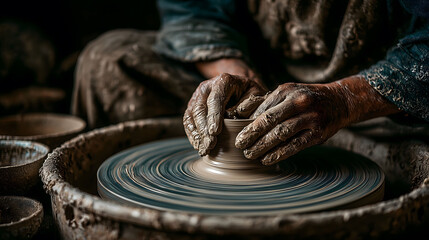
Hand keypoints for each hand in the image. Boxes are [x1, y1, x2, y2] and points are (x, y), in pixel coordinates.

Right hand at [184, 73, 266, 155]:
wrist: (240, 87)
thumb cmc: (250, 94)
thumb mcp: (255, 95)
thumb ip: (247, 106)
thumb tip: (233, 118)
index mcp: (224, 80)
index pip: (215, 99)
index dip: (214, 116)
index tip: (215, 132)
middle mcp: (207, 86)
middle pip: (200, 109)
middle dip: (204, 129)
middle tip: (210, 145)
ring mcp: (198, 96)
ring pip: (191, 115)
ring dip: (197, 134)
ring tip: (203, 150)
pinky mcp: (192, 105)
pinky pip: (188, 120)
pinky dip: (192, 134)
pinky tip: (198, 146)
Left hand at [235, 76, 399, 164]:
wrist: (339, 101)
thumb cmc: (306, 98)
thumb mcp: (288, 92)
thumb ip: (267, 102)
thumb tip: (239, 114)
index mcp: (287, 90)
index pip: (262, 107)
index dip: (246, 121)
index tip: (234, 130)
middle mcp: (298, 102)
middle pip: (269, 120)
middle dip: (251, 133)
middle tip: (238, 144)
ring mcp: (310, 118)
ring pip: (281, 134)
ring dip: (263, 146)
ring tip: (250, 154)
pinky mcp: (318, 134)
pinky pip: (294, 145)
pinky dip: (279, 154)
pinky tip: (267, 160)